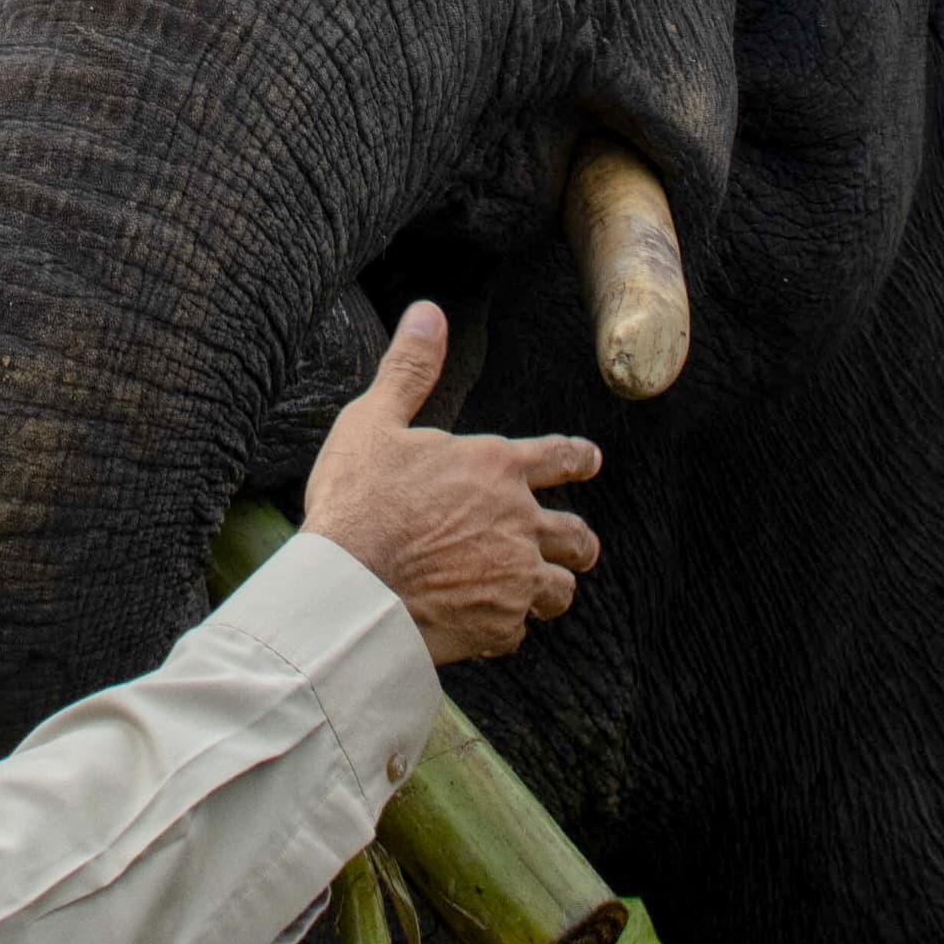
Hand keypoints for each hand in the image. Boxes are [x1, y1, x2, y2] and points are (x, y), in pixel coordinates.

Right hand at [301, 302, 601, 663]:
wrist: (351, 588)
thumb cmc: (358, 500)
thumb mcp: (374, 421)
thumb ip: (409, 369)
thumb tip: (427, 312)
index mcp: (496, 467)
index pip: (559, 457)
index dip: (579, 457)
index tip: (591, 461)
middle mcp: (519, 523)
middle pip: (577, 536)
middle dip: (580, 541)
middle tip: (578, 546)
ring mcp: (514, 578)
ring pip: (560, 589)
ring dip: (551, 588)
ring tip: (541, 593)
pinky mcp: (498, 626)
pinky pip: (518, 631)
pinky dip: (506, 628)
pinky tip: (488, 627)